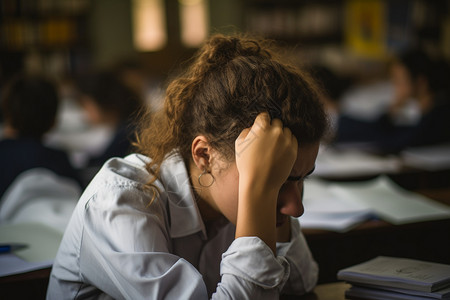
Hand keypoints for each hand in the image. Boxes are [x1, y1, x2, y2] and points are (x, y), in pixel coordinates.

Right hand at [234, 112, 297, 252]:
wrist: (260, 183)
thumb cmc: (247, 165)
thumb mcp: (239, 145)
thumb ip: (247, 131)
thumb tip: (254, 128)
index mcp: (261, 127)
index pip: (264, 115)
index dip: (261, 121)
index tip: (261, 127)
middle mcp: (275, 131)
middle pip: (276, 122)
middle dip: (272, 128)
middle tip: (266, 140)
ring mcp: (286, 140)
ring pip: (286, 131)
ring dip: (281, 136)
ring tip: (273, 148)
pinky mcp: (293, 150)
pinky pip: (292, 140)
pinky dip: (287, 143)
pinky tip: (280, 152)